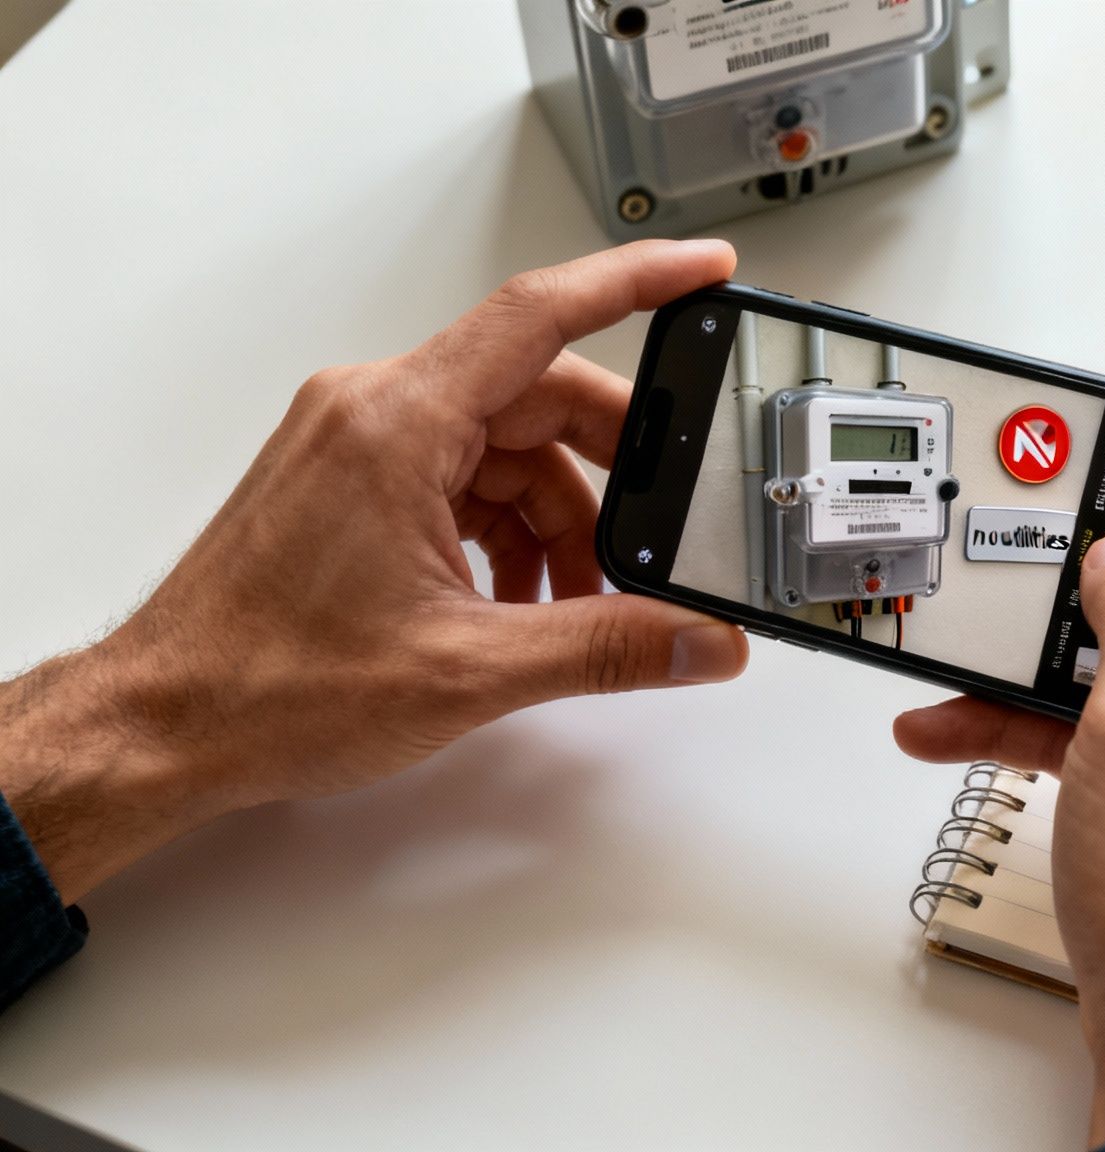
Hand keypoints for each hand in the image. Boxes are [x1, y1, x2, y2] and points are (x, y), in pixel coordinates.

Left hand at [0, 241, 747, 903]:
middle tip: (663, 531)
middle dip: (610, 472)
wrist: (163, 726)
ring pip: (504, 447)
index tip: (700, 272)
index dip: (635, 282)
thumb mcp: (471, 670)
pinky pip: (462, 477)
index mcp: (397, 421)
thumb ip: (607, 646)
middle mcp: (372, 410)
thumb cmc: (265, 684)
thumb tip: (699, 639)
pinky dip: (509, 531)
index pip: (539, 315)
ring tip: (579, 605)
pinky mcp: (350, 480)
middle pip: (537, 396)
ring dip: (558, 520)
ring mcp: (357, 442)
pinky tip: (523, 601)